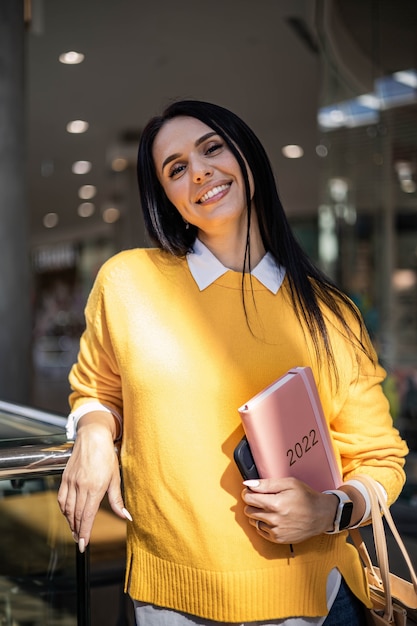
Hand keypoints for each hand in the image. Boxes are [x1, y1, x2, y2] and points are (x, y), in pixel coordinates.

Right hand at [57, 419, 129, 551]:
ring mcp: (71, 482)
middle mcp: (81, 486)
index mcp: (95, 487)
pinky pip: (61, 498)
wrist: (93, 437)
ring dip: (70, 522)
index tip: (84, 544)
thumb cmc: (107, 455)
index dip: (85, 532)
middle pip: (77, 515)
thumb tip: (126, 516)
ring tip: (75, 531)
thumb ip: (117, 500)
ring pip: (67, 509)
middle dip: (78, 531)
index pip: (88, 516)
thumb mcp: (115, 477)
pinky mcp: (65, 478)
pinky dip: (64, 510)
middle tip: (80, 541)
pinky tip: (68, 515)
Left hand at [242, 477, 337, 543]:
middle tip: (261, 498)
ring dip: (256, 513)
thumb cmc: (306, 497)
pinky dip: (263, 523)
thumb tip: (249, 484)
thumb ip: (267, 483)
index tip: (251, 491)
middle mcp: (274, 519)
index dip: (248, 492)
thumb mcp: (289, 483)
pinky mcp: (278, 539)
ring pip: (253, 521)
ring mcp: (276, 531)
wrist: (321, 515)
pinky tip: (272, 517)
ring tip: (268, 508)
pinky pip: (260, 531)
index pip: (248, 498)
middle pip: (248, 510)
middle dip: (252, 503)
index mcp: (276, 504)